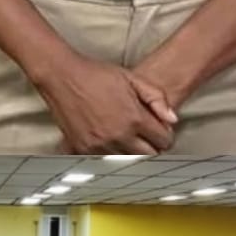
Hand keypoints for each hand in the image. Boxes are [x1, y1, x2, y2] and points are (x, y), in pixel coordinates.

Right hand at [37, 55, 176, 153]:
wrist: (62, 76)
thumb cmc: (97, 74)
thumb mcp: (132, 78)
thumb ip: (156, 98)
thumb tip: (172, 119)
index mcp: (135, 118)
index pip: (164, 141)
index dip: (165, 135)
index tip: (159, 130)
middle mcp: (119, 135)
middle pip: (149, 156)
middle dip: (152, 146)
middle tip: (146, 136)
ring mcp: (100, 145)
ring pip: (129, 161)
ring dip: (132, 151)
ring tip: (127, 137)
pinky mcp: (84, 148)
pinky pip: (106, 160)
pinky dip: (112, 153)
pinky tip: (110, 140)